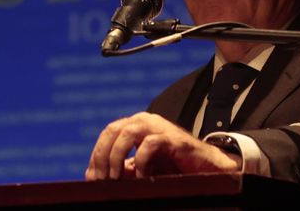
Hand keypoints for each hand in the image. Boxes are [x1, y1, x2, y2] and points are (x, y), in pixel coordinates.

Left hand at [84, 112, 240, 180]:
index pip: (108, 133)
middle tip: (101, 178)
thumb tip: (92, 175)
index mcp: (136, 125)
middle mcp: (146, 121)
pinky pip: (151, 144)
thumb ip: (121, 168)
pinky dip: (142, 162)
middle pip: (113, 130)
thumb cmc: (174, 168)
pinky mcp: (175, 139)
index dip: (97, 154)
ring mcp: (160, 127)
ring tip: (115, 177)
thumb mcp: (142, 168)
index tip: (93, 177)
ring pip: (128, 133)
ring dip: (117, 156)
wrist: (208, 169)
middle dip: (102, 155)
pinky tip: (143, 177)